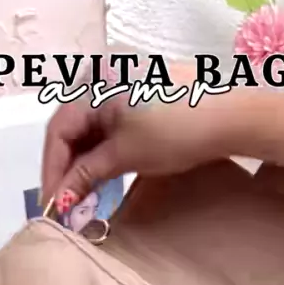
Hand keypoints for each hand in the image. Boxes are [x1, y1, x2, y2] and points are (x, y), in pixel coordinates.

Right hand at [41, 63, 254, 206]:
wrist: (232, 117)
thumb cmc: (175, 132)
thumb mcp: (125, 155)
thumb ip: (86, 175)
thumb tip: (60, 199)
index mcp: (92, 84)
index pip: (57, 132)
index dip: (52, 172)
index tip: (51, 206)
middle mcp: (101, 78)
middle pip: (71, 130)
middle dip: (66, 170)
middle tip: (63, 206)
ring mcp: (122, 86)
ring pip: (90, 131)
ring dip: (84, 166)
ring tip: (81, 198)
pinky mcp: (140, 98)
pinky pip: (108, 128)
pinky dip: (102, 155)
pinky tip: (101, 179)